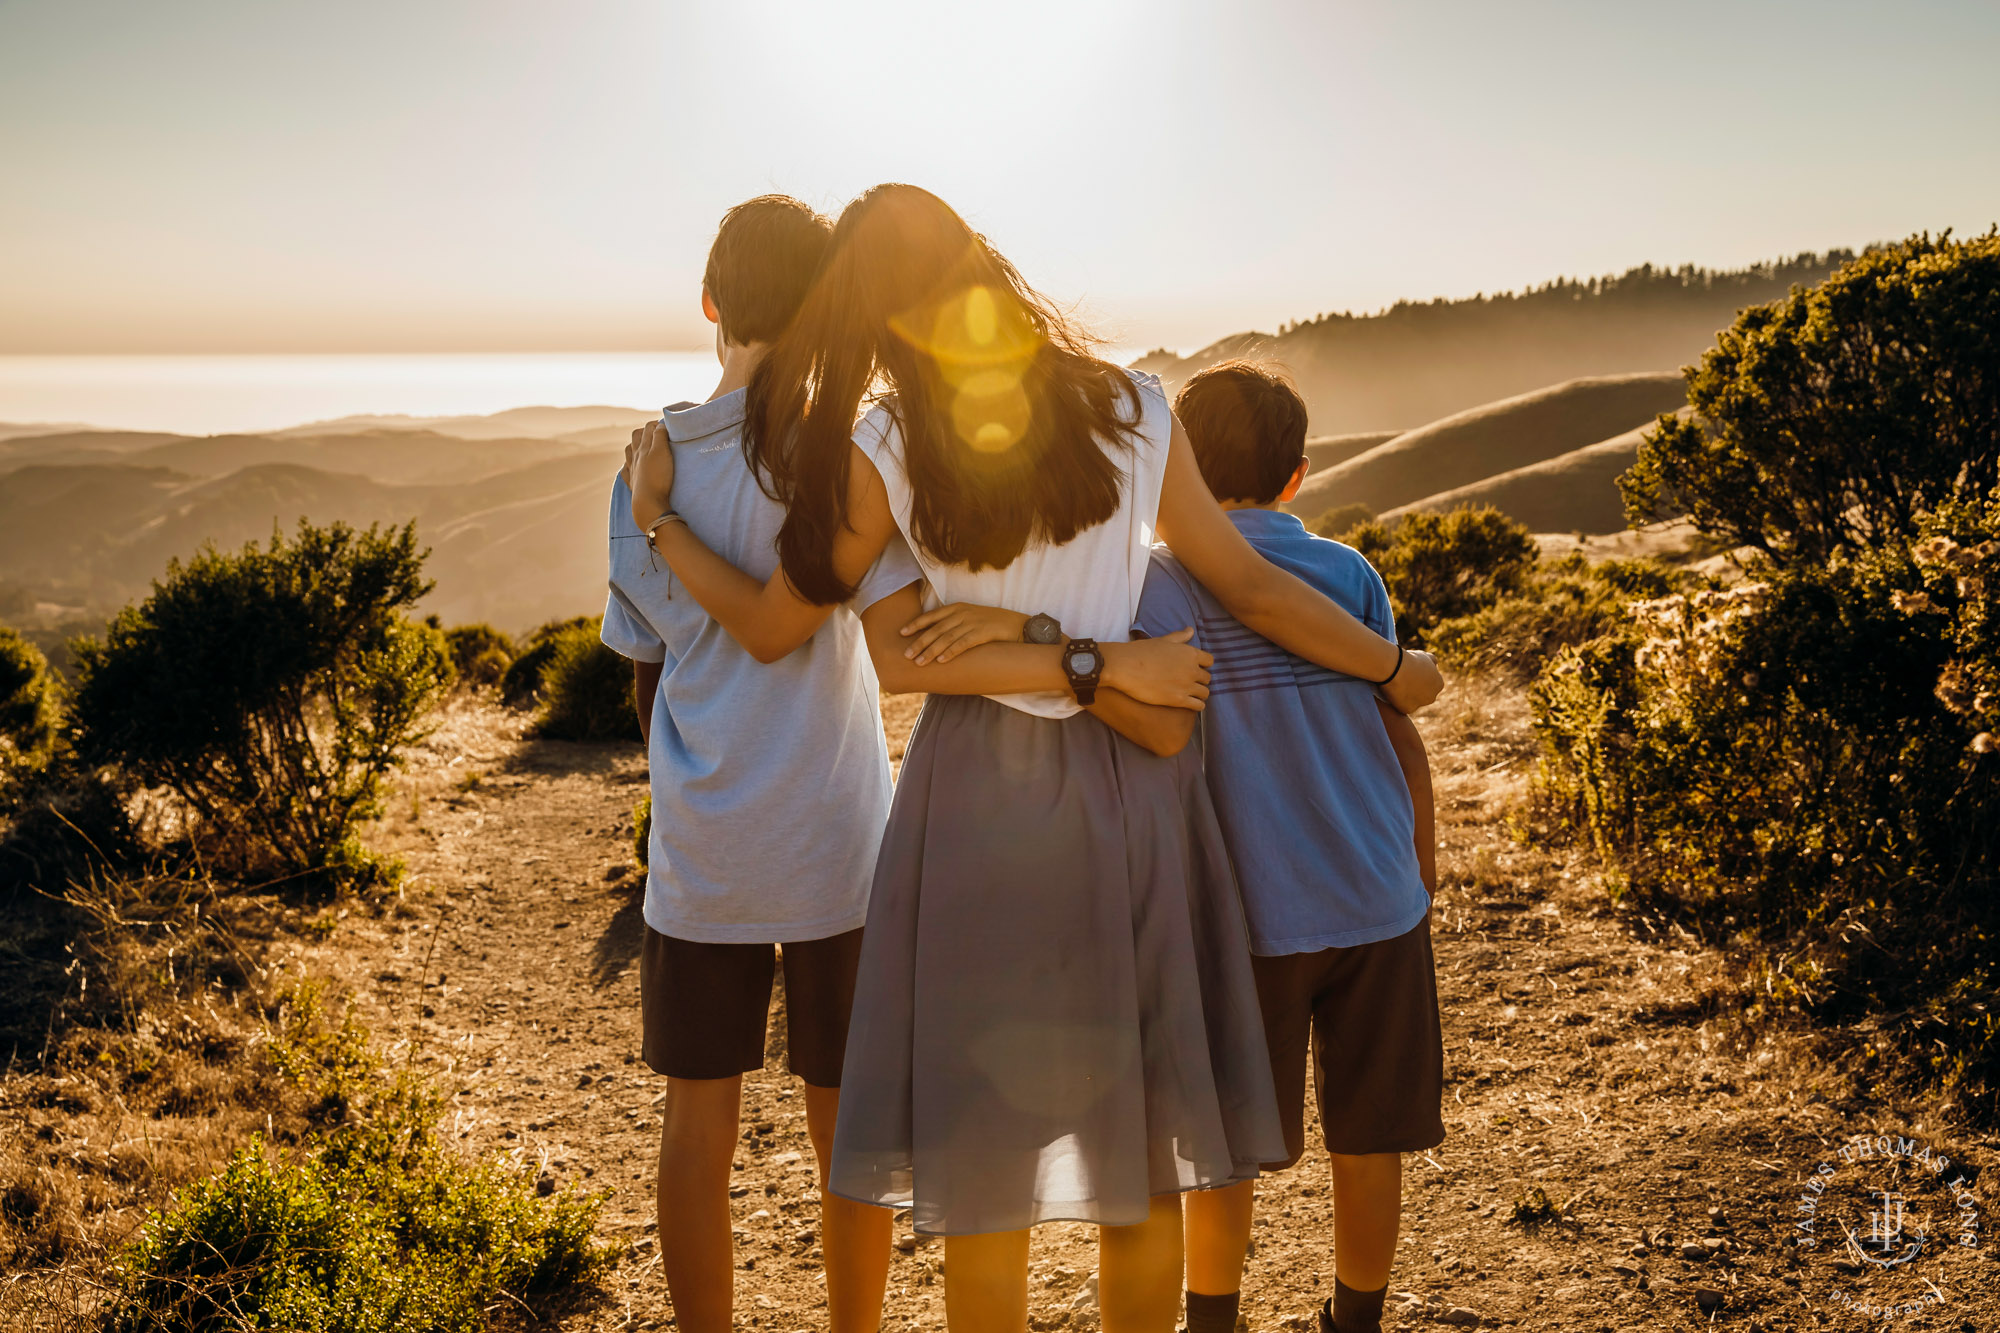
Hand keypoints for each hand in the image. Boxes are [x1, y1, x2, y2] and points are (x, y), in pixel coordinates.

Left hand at [624, 420, 675, 530]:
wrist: (649, 503)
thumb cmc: (657, 477)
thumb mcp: (662, 452)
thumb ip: (660, 436)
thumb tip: (659, 425)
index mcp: (642, 447)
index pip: (648, 428)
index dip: (657, 424)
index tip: (667, 425)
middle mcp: (635, 456)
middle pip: (636, 437)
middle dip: (645, 431)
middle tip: (656, 432)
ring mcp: (632, 469)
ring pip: (629, 452)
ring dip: (634, 445)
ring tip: (643, 445)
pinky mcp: (632, 483)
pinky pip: (626, 470)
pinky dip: (629, 465)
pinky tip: (632, 466)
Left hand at [899, 603, 1029, 664]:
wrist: (1019, 625)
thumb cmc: (993, 624)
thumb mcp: (971, 618)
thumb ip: (954, 624)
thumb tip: (935, 638)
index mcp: (958, 607)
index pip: (932, 616)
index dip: (916, 624)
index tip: (901, 633)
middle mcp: (963, 613)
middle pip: (936, 629)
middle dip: (920, 642)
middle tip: (907, 654)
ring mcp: (973, 622)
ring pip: (947, 637)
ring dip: (931, 650)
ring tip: (920, 662)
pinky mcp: (983, 633)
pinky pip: (963, 643)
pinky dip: (951, 652)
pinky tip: (941, 661)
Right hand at [1103, 630, 1211, 709]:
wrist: (1124, 667)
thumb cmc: (1141, 651)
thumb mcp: (1163, 640)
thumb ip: (1180, 637)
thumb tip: (1191, 630)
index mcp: (1190, 653)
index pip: (1210, 661)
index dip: (1203, 665)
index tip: (1195, 668)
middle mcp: (1192, 669)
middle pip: (1207, 678)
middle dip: (1200, 680)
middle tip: (1189, 682)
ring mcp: (1186, 685)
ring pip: (1205, 693)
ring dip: (1199, 694)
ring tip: (1190, 694)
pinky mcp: (1179, 700)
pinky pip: (1199, 706)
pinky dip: (1197, 705)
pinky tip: (1188, 704)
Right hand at [1380, 648, 1442, 712]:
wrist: (1395, 668)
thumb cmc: (1409, 660)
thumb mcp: (1424, 656)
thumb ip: (1432, 661)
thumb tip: (1434, 665)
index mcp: (1439, 684)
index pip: (1430, 684)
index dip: (1419, 679)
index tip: (1409, 674)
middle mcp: (1432, 696)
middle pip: (1423, 695)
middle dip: (1415, 690)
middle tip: (1402, 681)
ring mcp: (1420, 704)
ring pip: (1413, 702)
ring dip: (1407, 696)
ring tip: (1396, 685)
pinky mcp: (1408, 710)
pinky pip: (1403, 706)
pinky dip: (1398, 701)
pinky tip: (1392, 692)